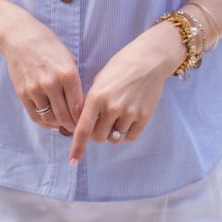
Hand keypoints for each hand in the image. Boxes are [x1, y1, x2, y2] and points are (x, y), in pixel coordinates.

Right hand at [0, 12, 83, 133]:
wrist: (19, 36)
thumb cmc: (48, 44)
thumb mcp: (68, 57)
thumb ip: (74, 79)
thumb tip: (81, 102)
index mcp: (67, 74)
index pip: (79, 107)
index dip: (84, 119)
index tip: (87, 122)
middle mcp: (51, 83)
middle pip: (65, 117)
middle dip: (73, 126)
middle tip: (77, 128)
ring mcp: (35, 89)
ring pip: (50, 119)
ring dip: (59, 125)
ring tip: (64, 124)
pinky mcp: (22, 93)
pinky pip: (35, 116)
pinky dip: (44, 123)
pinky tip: (51, 122)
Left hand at [69, 21, 184, 164]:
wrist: (149, 60)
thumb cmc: (121, 66)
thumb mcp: (100, 80)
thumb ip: (91, 102)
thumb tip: (85, 123)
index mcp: (96, 97)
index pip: (83, 129)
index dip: (77, 147)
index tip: (73, 161)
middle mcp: (112, 108)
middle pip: (99, 137)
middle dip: (97, 133)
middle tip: (102, 121)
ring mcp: (129, 113)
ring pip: (114, 138)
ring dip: (112, 133)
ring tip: (117, 116)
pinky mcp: (144, 117)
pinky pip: (130, 137)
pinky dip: (126, 133)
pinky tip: (127, 120)